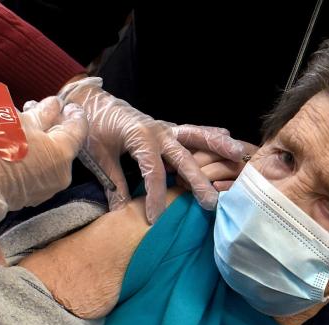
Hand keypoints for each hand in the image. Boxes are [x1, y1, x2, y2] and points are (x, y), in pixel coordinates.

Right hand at [0, 95, 88, 230]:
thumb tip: (55, 105)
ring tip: (26, 119)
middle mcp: (61, 173)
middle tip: (41, 107)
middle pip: (64, 143)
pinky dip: (36, 153)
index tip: (69, 103)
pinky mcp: (34, 192)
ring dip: (42, 137)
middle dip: (53, 122)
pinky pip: (41, 168)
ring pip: (51, 155)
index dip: (75, 113)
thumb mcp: (19, 121)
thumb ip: (42, 113)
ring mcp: (49, 186)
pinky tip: (21, 141)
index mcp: (62, 153)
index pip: (78, 129)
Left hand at [61, 77, 245, 220]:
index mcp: (139, 137)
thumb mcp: (99, 157)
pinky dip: (211, 135)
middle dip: (198, 181)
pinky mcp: (168, 129)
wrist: (89, 101)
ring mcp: (165, 128)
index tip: (155, 219)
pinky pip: (193, 132)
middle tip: (211, 201)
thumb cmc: (93, 127)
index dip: (156, 197)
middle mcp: (157, 130)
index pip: (153, 172)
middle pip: (183, 158)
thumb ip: (113, 184)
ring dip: (217, 146)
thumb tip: (120, 212)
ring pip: (196, 136)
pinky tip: (228, 139)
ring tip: (239, 154)